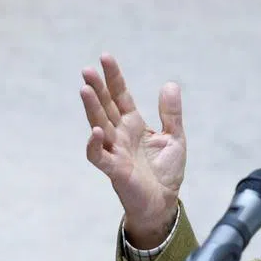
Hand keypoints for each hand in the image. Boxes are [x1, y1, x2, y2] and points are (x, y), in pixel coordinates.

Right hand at [80, 53, 185, 247]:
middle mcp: (120, 134)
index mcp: (134, 124)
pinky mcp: (114, 169)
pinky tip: (96, 130)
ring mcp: (115, 150)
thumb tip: (170, 84)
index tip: (105, 57)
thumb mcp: (175, 138)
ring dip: (91, 108)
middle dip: (97, 88)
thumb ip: (172, 113)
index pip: (120, 96)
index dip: (114, 77)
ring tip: (85, 89)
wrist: (164, 203)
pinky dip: (95, 144)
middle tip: (87, 70)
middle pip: (105, 106)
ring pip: (98, 125)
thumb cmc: (166, 172)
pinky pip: (99, 155)